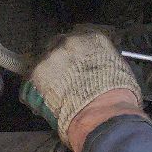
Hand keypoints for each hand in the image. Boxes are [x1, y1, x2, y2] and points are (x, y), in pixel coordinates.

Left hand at [20, 30, 142, 151]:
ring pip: (43, 62)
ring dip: (47, 76)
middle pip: (57, 45)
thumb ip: (105, 62)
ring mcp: (51, 56)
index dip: (76, 53)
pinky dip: (35, 92)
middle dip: (59, 61)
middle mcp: (70, 42)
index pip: (79, 37)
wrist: (103, 115)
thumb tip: (101, 67)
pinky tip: (45, 103)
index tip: (75, 61)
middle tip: (64, 79)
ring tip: (56, 94)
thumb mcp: (120, 71)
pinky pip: (31, 81)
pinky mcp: (36, 73)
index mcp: (93, 39)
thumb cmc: (117, 98)